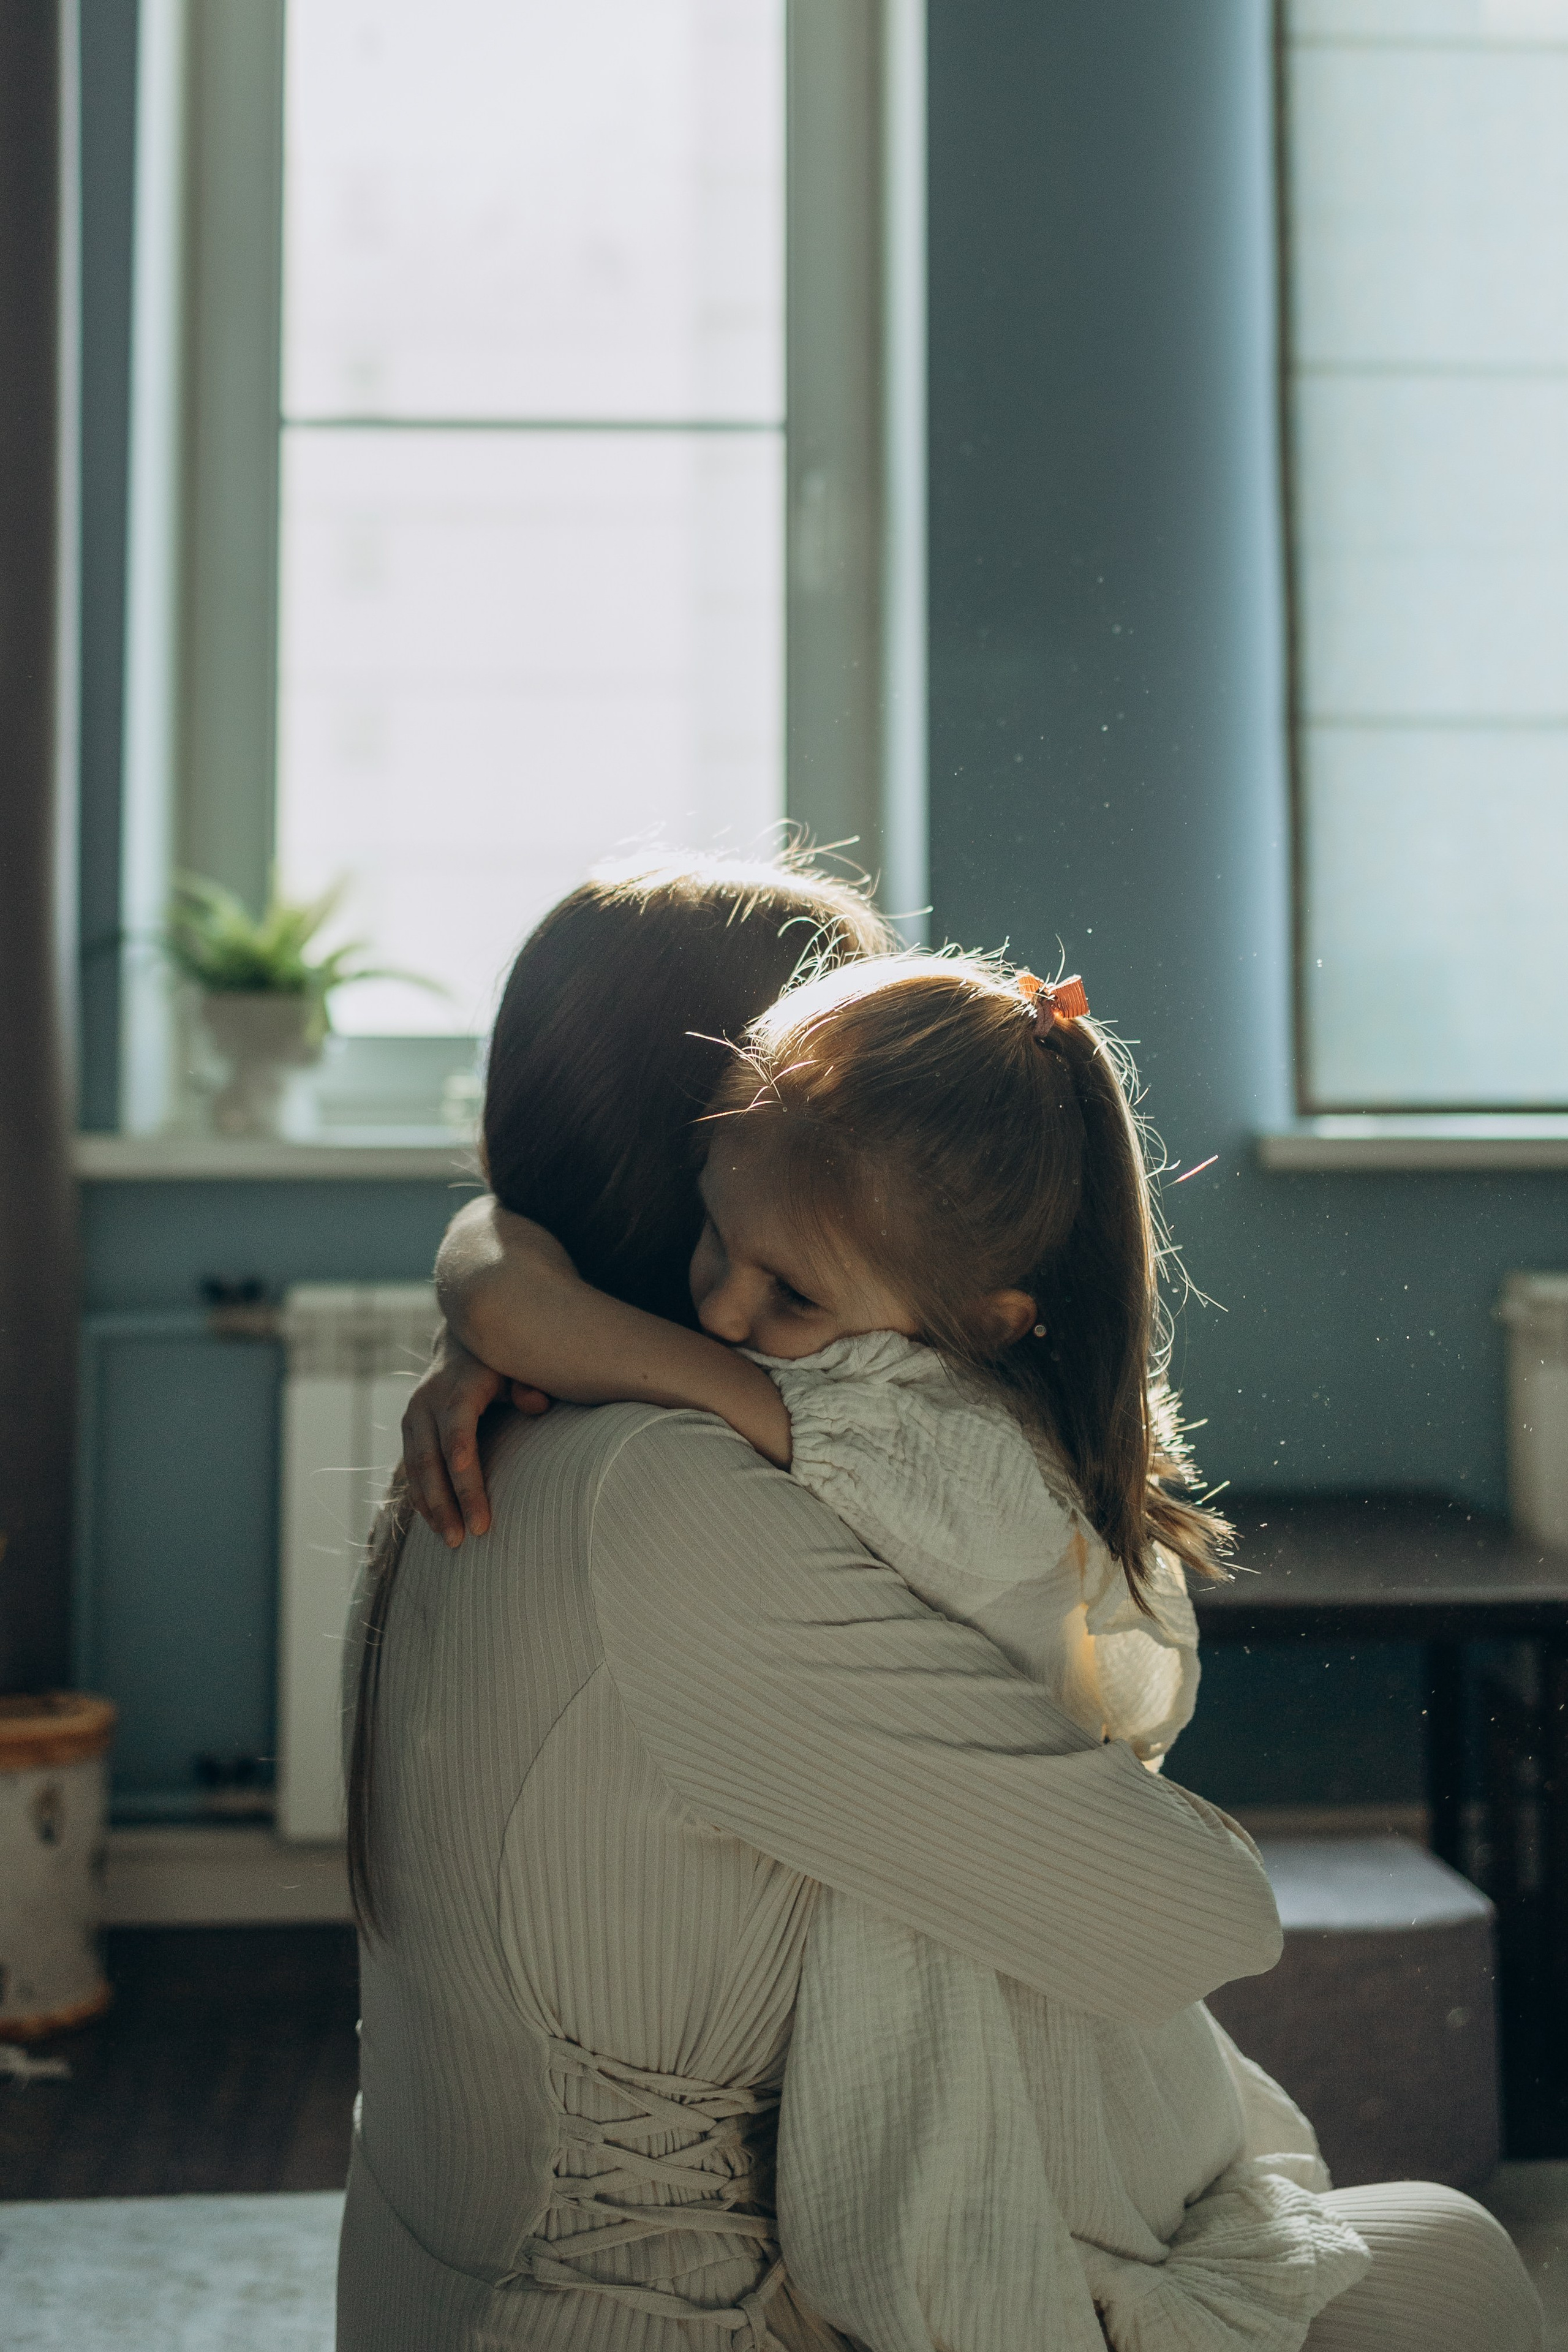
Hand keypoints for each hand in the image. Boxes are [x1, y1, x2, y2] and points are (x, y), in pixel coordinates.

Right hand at [401, 1325, 550, 1546]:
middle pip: (433, 1458)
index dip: (464, 1467)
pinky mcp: (408, 1431)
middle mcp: (428, 1402)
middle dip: (447, 1501)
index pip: (459, 1430)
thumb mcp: (516, 1367)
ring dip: (432, 1507)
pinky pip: (411, 1470)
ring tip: (451, 1540)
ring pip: (417, 1468)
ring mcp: (413, 1417)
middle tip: (463, 1539)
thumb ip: (528, 1385)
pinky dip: (422, 1498)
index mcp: (458, 1387)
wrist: (461, 1345)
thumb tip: (537, 1405)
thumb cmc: (501, 1364)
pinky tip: (436, 1524)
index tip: (473, 1503)